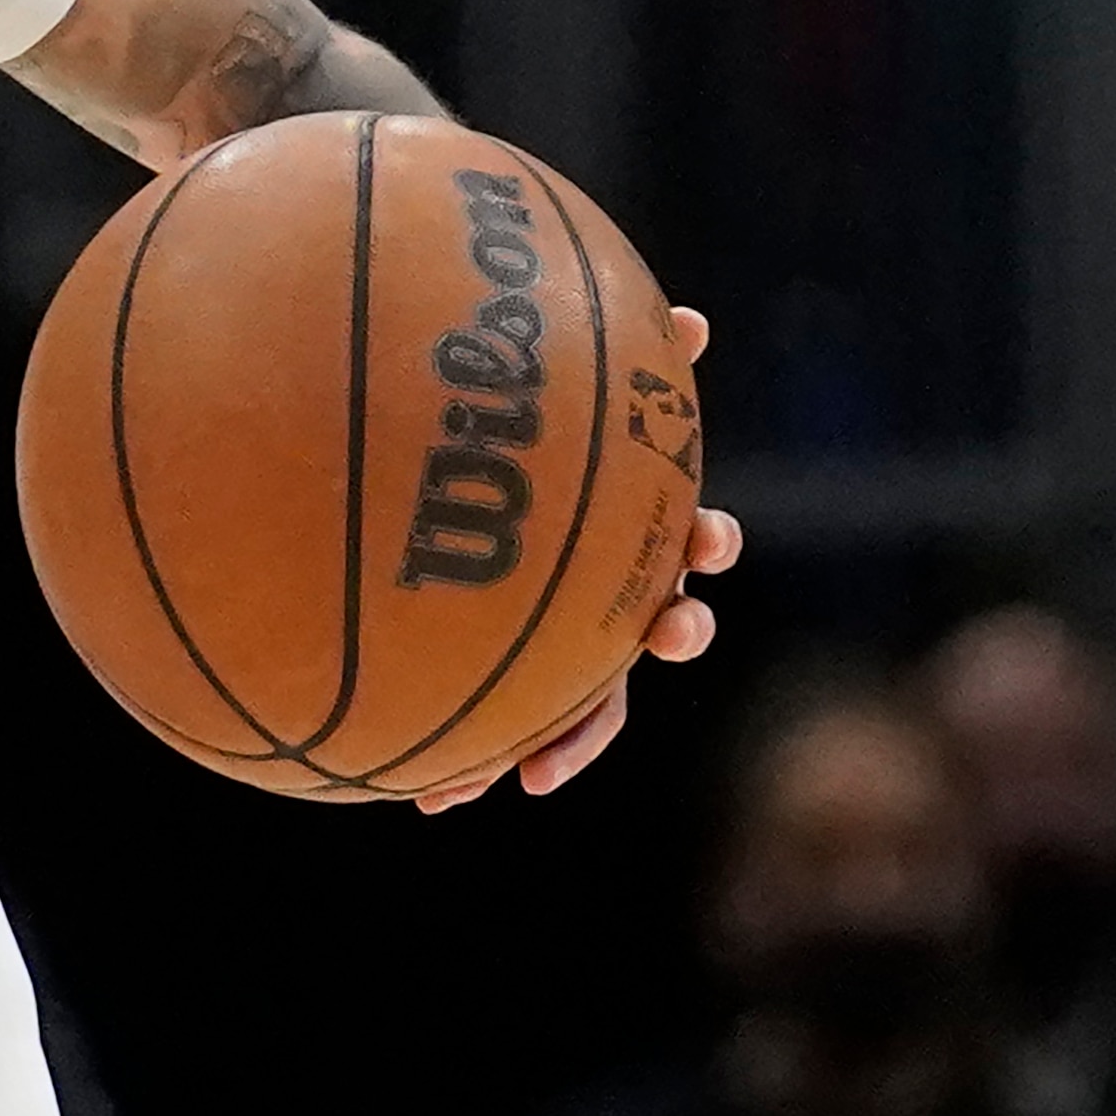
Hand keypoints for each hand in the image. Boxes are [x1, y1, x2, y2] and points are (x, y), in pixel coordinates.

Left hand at [419, 307, 737, 813]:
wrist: (407, 502)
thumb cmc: (470, 444)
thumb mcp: (529, 405)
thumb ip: (590, 358)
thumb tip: (690, 315)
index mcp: (615, 530)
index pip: (680, 536)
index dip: (703, 541)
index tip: (707, 542)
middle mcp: (605, 592)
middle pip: (665, 617)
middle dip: (680, 626)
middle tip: (673, 623)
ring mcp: (562, 645)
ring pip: (595, 698)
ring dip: (576, 737)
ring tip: (534, 769)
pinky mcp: (507, 688)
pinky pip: (496, 733)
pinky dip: (475, 768)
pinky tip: (425, 800)